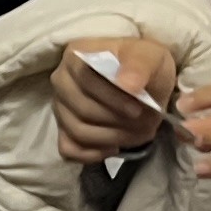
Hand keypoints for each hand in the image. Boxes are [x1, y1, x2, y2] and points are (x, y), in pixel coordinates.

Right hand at [52, 36, 176, 163]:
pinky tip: (115, 147)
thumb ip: (139, 66)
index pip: (86, 80)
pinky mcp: (63, 130)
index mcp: (76, 56)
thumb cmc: (144, 66)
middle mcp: (61, 80)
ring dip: (113, 138)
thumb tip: (127, 85)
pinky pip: (69, 149)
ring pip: (78, 132)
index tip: (139, 109)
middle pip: (83, 110)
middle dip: (119, 122)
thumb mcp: (150, 57)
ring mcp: (60, 107)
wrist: (145, 81)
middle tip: (147, 124)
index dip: (113, 99)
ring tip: (138, 134)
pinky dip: (93, 154)